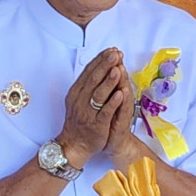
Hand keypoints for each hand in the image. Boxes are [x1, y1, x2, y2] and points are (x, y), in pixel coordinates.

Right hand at [57, 47, 132, 169]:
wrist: (75, 144)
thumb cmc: (80, 120)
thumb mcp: (79, 98)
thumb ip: (88, 83)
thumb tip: (100, 65)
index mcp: (77, 91)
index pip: (89, 71)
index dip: (100, 60)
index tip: (112, 50)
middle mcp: (80, 100)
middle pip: (93, 79)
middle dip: (105, 65)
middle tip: (115, 54)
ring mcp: (88, 113)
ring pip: (98, 94)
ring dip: (109, 81)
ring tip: (118, 69)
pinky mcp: (96, 125)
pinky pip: (105, 112)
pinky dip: (112, 103)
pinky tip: (120, 94)